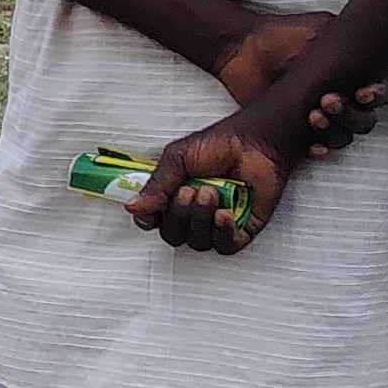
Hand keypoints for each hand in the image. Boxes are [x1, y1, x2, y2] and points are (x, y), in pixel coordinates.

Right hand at [129, 117, 290, 253]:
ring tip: (212, 193)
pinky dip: (222, 233)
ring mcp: (218, 223)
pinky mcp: (242, 229)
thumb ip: (156, 184)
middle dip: (179, 215)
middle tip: (190, 191)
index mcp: (174, 196)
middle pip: (174, 236)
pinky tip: (225, 214)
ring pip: (198, 242)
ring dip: (200, 219)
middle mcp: (194, 213)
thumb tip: (132, 207)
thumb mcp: (177, 158)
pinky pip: (225, 246)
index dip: (150, 220)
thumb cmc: (219, 144)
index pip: (154, 221)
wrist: (256, 140)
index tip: (153, 210)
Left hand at [215, 15, 380, 158]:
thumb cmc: (280, 36)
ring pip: (344, 135)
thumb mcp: (315, 32)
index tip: (362, 92)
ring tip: (314, 116)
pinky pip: (319, 148)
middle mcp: (341, 98)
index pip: (376, 92)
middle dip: (351, 114)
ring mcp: (321, 116)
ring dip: (334, 130)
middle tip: (328, 102)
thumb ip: (343, 40)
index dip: (375, 95)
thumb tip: (367, 46)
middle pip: (364, 119)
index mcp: (351, 75)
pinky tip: (314, 147)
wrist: (242, 51)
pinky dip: (320, 149)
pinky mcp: (301, 133)